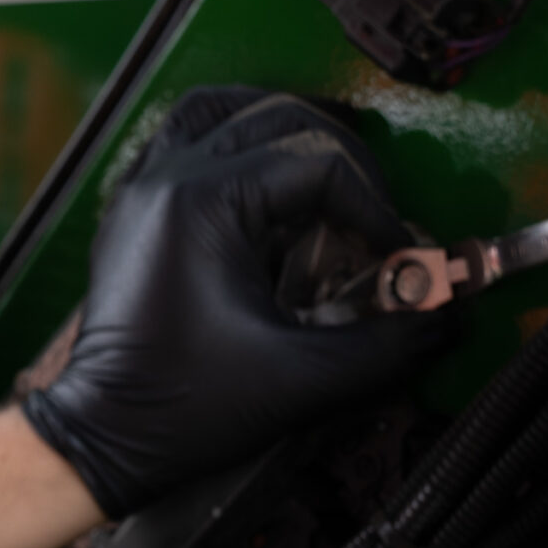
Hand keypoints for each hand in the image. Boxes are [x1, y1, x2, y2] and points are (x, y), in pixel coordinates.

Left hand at [21, 88, 447, 518]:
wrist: (101, 437)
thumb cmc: (185, 407)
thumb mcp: (304, 380)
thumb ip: (387, 345)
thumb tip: (446, 315)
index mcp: (205, 202)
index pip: (319, 166)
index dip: (372, 208)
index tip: (396, 256)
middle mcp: (167, 177)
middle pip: (276, 120)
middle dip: (342, 162)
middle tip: (373, 216)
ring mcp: (141, 188)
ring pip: (218, 110)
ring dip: (277, 126)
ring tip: (326, 164)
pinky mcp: (130, 210)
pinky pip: (179, 139)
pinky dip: (227, 143)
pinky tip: (261, 182)